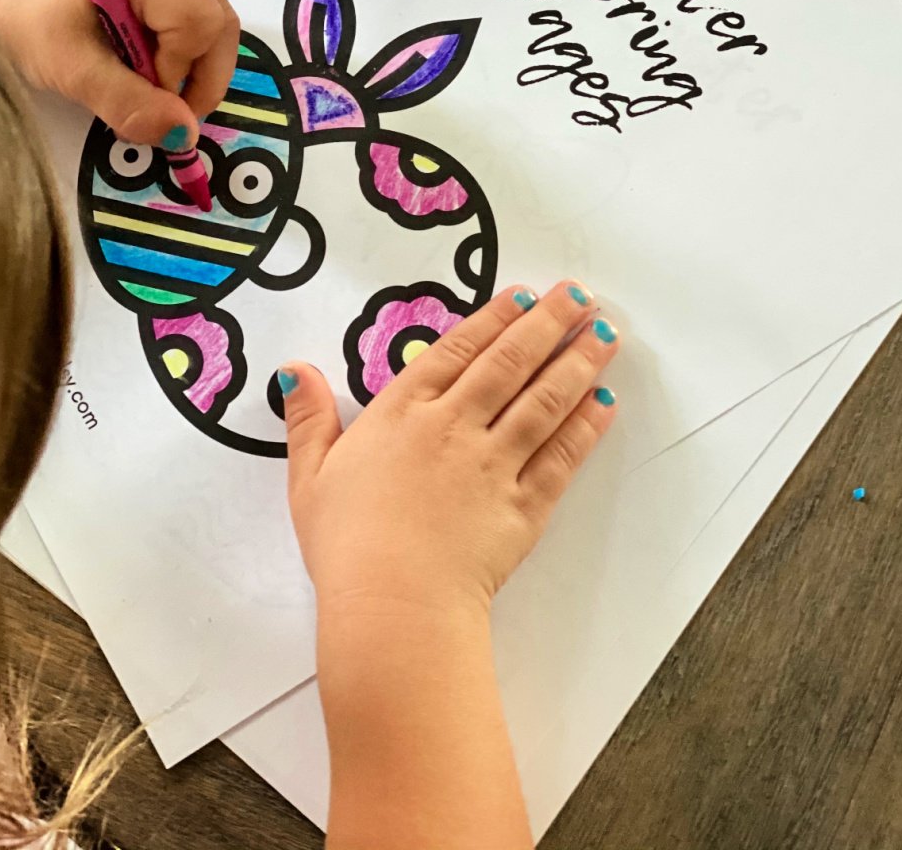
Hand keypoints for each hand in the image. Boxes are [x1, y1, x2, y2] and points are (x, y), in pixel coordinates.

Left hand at [0, 0, 239, 145]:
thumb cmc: (19, 23)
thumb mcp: (70, 69)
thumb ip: (129, 103)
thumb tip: (184, 136)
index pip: (202, 25)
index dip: (180, 72)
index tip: (141, 98)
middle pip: (218, 24)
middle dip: (197, 76)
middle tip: (160, 111)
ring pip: (212, 27)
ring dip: (189, 69)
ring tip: (145, 86)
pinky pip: (193, 22)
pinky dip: (177, 56)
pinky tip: (141, 65)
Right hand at [281, 281, 619, 618]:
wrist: (393, 608)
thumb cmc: (346, 546)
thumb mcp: (310, 477)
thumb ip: (308, 418)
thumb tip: (296, 369)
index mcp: (403, 413)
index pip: (456, 350)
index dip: (494, 318)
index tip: (525, 294)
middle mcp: (454, 427)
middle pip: (510, 362)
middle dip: (550, 323)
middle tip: (581, 295)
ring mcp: (494, 464)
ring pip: (543, 400)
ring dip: (578, 363)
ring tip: (606, 334)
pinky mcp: (524, 505)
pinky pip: (561, 456)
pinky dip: (585, 426)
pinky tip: (604, 401)